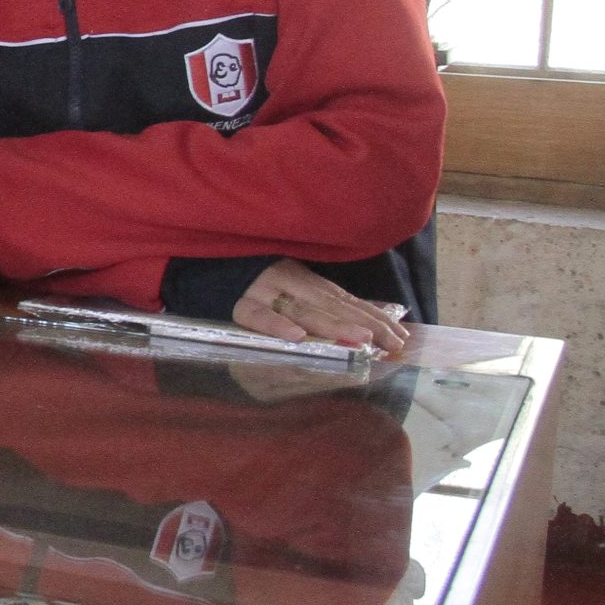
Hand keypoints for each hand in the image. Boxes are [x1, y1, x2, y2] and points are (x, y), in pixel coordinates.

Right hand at [232, 259, 410, 352]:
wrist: (204, 262)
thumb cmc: (252, 279)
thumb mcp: (291, 284)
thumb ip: (324, 300)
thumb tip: (372, 314)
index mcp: (305, 279)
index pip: (346, 300)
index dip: (374, 317)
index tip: (401, 335)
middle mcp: (289, 283)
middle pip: (332, 306)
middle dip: (364, 325)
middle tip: (391, 342)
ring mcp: (262, 292)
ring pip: (302, 310)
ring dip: (332, 325)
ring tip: (359, 340)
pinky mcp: (236, 304)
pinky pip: (256, 316)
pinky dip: (276, 324)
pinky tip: (296, 337)